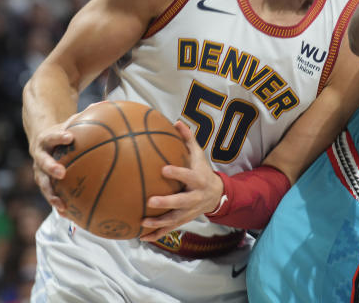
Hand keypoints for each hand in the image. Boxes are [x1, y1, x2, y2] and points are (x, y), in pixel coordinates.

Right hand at [30, 118, 76, 213]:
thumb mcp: (70, 121)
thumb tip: (105, 104)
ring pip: (43, 184)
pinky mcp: (44, 183)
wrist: (41, 140)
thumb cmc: (63, 130)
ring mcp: (40, 172)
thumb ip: (85, 116)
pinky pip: (51, 195)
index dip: (60, 135)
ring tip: (62, 205)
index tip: (70, 136)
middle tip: (62, 172)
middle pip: (43, 163)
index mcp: (47, 139)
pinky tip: (70, 216)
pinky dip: (58, 204)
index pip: (52, 135)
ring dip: (52, 195)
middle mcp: (40, 156)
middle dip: (51, 168)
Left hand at [139, 121, 224, 241]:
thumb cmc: (202, 171)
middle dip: (167, 202)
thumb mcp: (199, 155)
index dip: (177, 173)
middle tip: (150, 201)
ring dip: (159, 223)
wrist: (216, 195)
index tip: (163, 170)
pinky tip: (142, 237)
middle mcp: (195, 197)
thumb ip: (188, 139)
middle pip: (181, 201)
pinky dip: (157, 234)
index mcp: (198, 179)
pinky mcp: (184, 220)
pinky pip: (170, 229)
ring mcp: (189, 211)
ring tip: (143, 222)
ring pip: (175, 219)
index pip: (187, 175)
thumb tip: (176, 122)